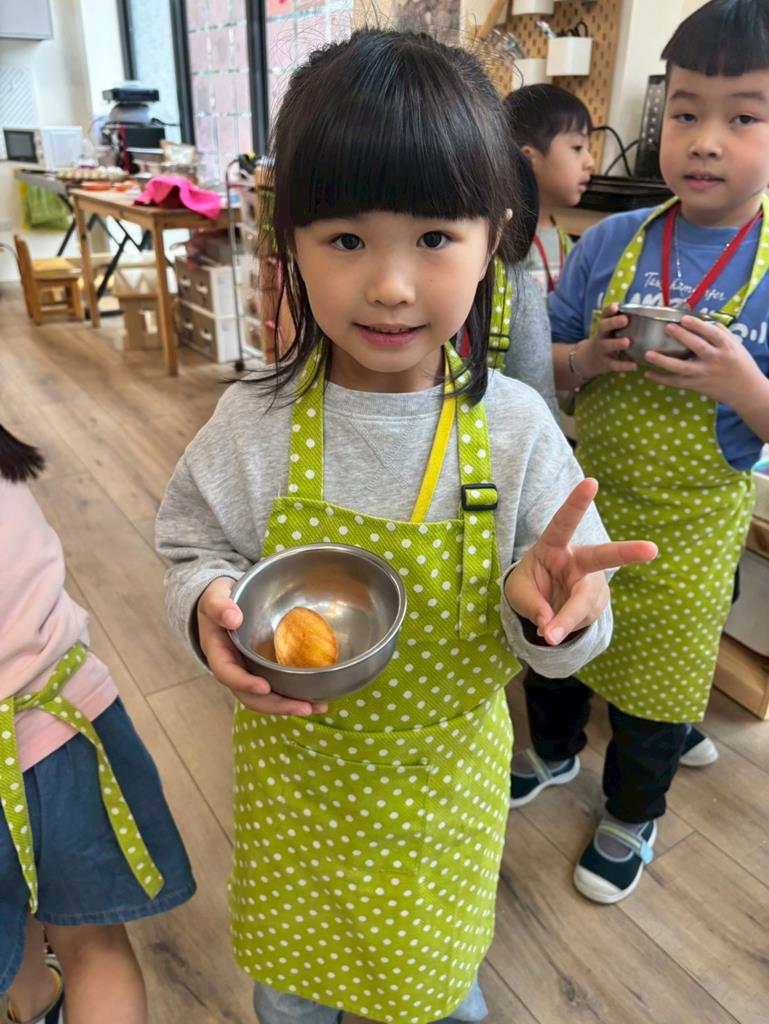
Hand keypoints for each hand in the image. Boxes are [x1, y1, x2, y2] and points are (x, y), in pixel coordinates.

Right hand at [197, 577, 328, 715]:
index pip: (227, 674)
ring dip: (290, 706)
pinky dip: (294, 696)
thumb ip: (219, 606)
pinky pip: (277, 688)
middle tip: (304, 707)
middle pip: (251, 696)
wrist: (224, 607)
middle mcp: (234, 670)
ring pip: (266, 698)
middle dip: (277, 705)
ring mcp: (250, 673)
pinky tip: (317, 698)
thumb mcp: (214, 598)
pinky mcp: (264, 671)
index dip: (244, 683)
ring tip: (318, 708)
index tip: (264, 687)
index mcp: (218, 654)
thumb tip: (233, 618)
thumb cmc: (219, 602)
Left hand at [504, 478, 657, 645]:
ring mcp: (593, 580)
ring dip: (568, 619)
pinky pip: (586, 617)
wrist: (541, 604)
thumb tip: (549, 623)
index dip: (577, 503)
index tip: (592, 482)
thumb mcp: (518, 593)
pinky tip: (561, 622)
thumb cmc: (528, 587)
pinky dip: (571, 626)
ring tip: (549, 632)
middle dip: (628, 552)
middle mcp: (578, 559)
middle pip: (604, 556)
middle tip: (651, 550)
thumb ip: (532, 605)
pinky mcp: (599, 599)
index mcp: (553, 545)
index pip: (564, 522)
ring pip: (587, 601)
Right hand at [574, 303, 637, 377]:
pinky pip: (614, 364)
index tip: (615, 306)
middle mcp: (601, 336)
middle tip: (625, 320)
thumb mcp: (610, 330)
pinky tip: (634, 366)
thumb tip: (648, 311)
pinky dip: (624, 366)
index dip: (609, 310)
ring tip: (627, 342)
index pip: (605, 315)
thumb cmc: (608, 340)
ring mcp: (602, 350)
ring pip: (607, 345)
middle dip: (613, 323)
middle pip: (603, 327)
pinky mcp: (606, 363)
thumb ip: (623, 322)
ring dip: (616, 343)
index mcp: (605, 326)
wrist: (589, 359)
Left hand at [644, 315, 762, 403]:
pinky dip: (661, 379)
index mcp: (725, 347)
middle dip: (682, 337)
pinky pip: (676, 382)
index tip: (685, 318)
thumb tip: (703, 318)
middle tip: (667, 327)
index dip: (698, 326)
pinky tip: (648, 373)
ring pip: (682, 368)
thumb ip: (719, 332)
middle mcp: (714, 360)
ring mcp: (703, 374)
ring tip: (648, 354)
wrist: (744, 391)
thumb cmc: (739, 363)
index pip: (712, 334)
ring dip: (664, 361)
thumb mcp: (735, 345)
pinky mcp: (695, 385)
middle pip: (697, 347)